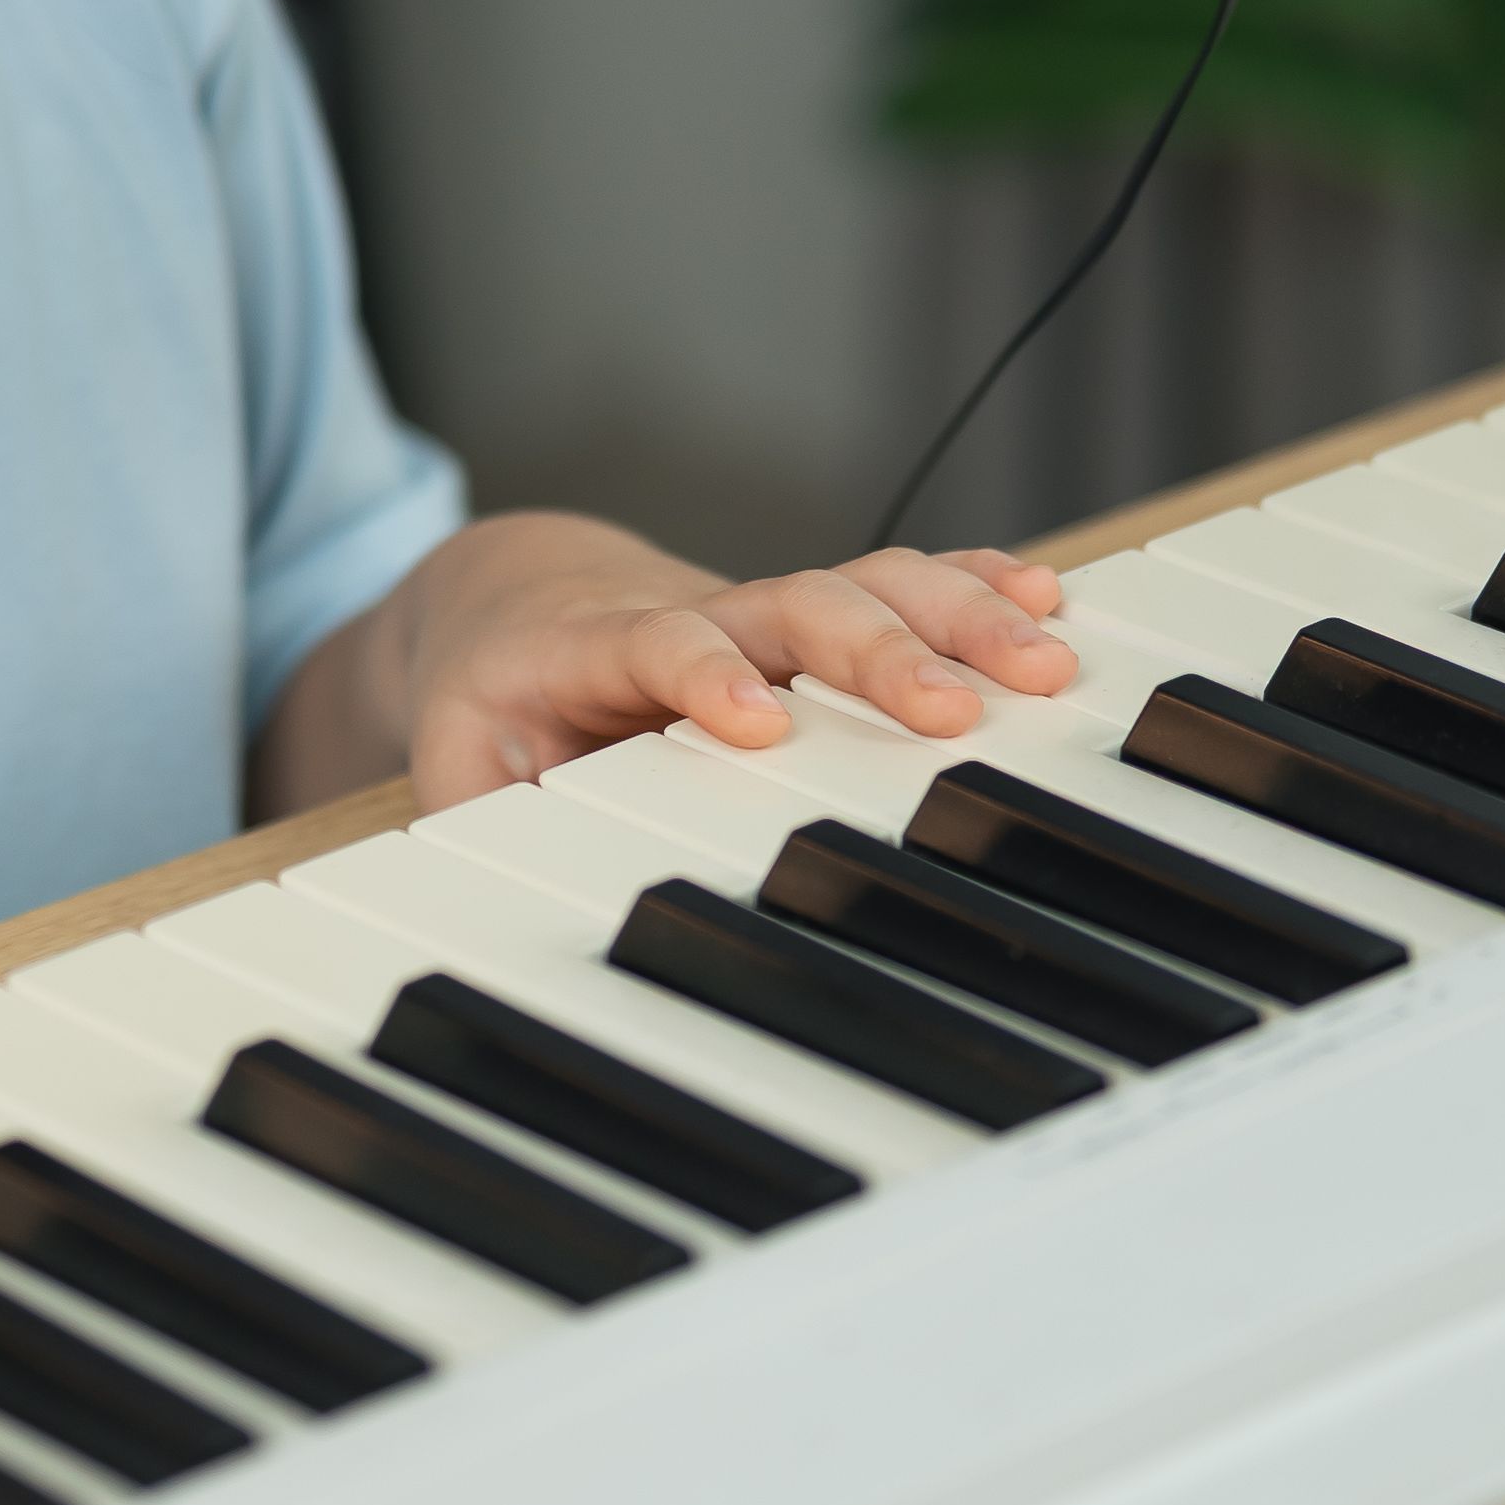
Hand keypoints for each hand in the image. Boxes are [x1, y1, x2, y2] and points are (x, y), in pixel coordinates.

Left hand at [376, 512, 1076, 804]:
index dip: (704, 673)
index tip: (759, 718)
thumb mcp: (461, 770)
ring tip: (1043, 657)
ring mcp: (757, 610)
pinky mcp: (804, 619)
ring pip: (860, 586)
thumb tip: (507, 917)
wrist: (509, 596)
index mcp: (594, 649)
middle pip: (792, 607)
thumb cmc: (494, 702)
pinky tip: (1042, 596)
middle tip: (958, 708)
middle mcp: (691, 613)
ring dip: (953, 616)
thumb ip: (483, 832)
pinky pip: (893, 587)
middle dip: (878, 654)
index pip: (656, 643)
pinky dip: (967, 586)